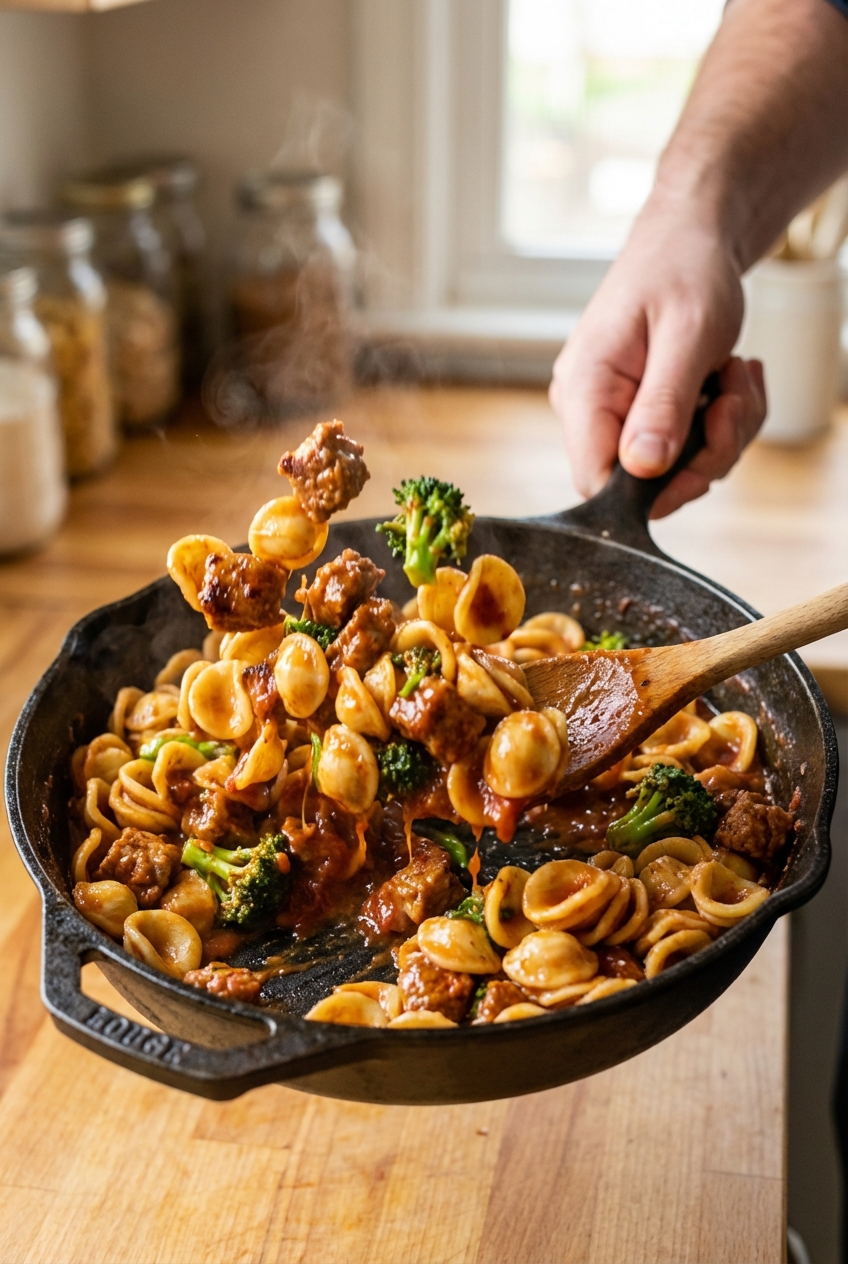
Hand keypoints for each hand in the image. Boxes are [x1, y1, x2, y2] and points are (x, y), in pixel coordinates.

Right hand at [549, 202, 766, 518]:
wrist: (690, 239)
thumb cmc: (684, 271)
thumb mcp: (686, 336)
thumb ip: (663, 405)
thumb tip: (642, 469)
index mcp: (584, 389)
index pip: (595, 481)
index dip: (654, 489)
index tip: (704, 453)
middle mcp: (587, 409)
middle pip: (641, 484)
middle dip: (706, 453)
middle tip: (733, 399)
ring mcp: (612, 413)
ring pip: (671, 471)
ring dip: (723, 434)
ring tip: (734, 375)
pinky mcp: (637, 415)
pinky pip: (683, 450)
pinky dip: (721, 425)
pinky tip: (728, 380)